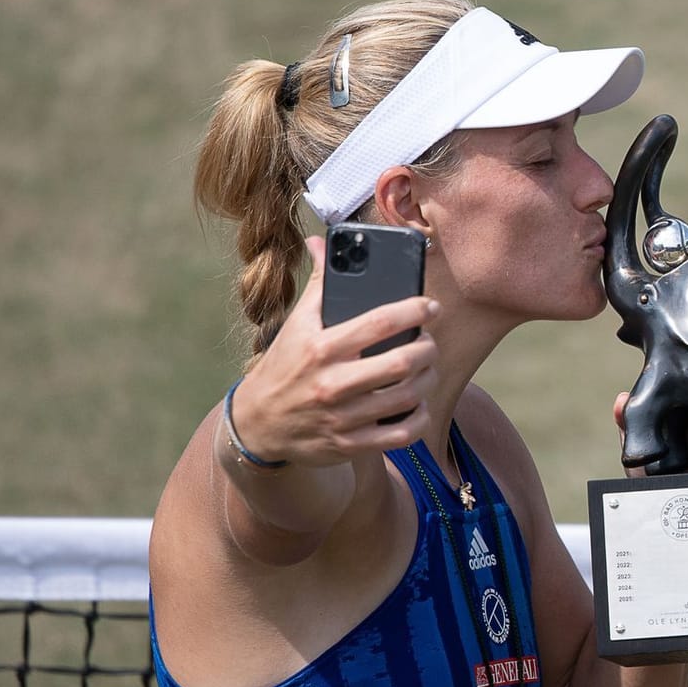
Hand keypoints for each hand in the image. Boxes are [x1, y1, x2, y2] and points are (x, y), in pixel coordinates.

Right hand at [227, 235, 440, 470]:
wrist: (257, 424)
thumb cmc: (285, 365)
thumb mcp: (297, 324)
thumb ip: (319, 283)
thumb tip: (321, 242)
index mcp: (321, 347)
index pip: (379, 322)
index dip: (414, 311)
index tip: (430, 307)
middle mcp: (331, 383)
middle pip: (401, 363)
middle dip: (427, 349)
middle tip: (430, 342)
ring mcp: (341, 417)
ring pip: (406, 397)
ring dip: (427, 380)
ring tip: (427, 369)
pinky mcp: (348, 444)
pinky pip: (400, 434)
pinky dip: (418, 417)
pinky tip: (419, 404)